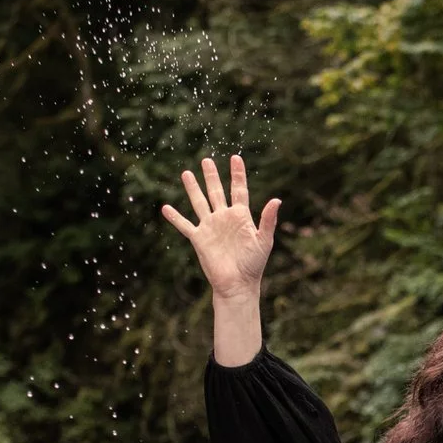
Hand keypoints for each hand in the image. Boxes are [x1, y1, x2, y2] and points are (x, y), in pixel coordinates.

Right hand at [161, 154, 280, 299]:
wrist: (237, 284)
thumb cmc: (254, 265)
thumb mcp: (264, 240)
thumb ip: (268, 220)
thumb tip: (276, 200)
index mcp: (241, 216)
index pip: (239, 190)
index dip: (237, 174)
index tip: (235, 158)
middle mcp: (224, 218)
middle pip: (216, 192)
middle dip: (212, 176)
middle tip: (206, 160)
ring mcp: (211, 227)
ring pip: (200, 203)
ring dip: (193, 189)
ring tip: (186, 173)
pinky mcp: (199, 239)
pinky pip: (185, 225)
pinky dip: (175, 217)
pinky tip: (166, 208)